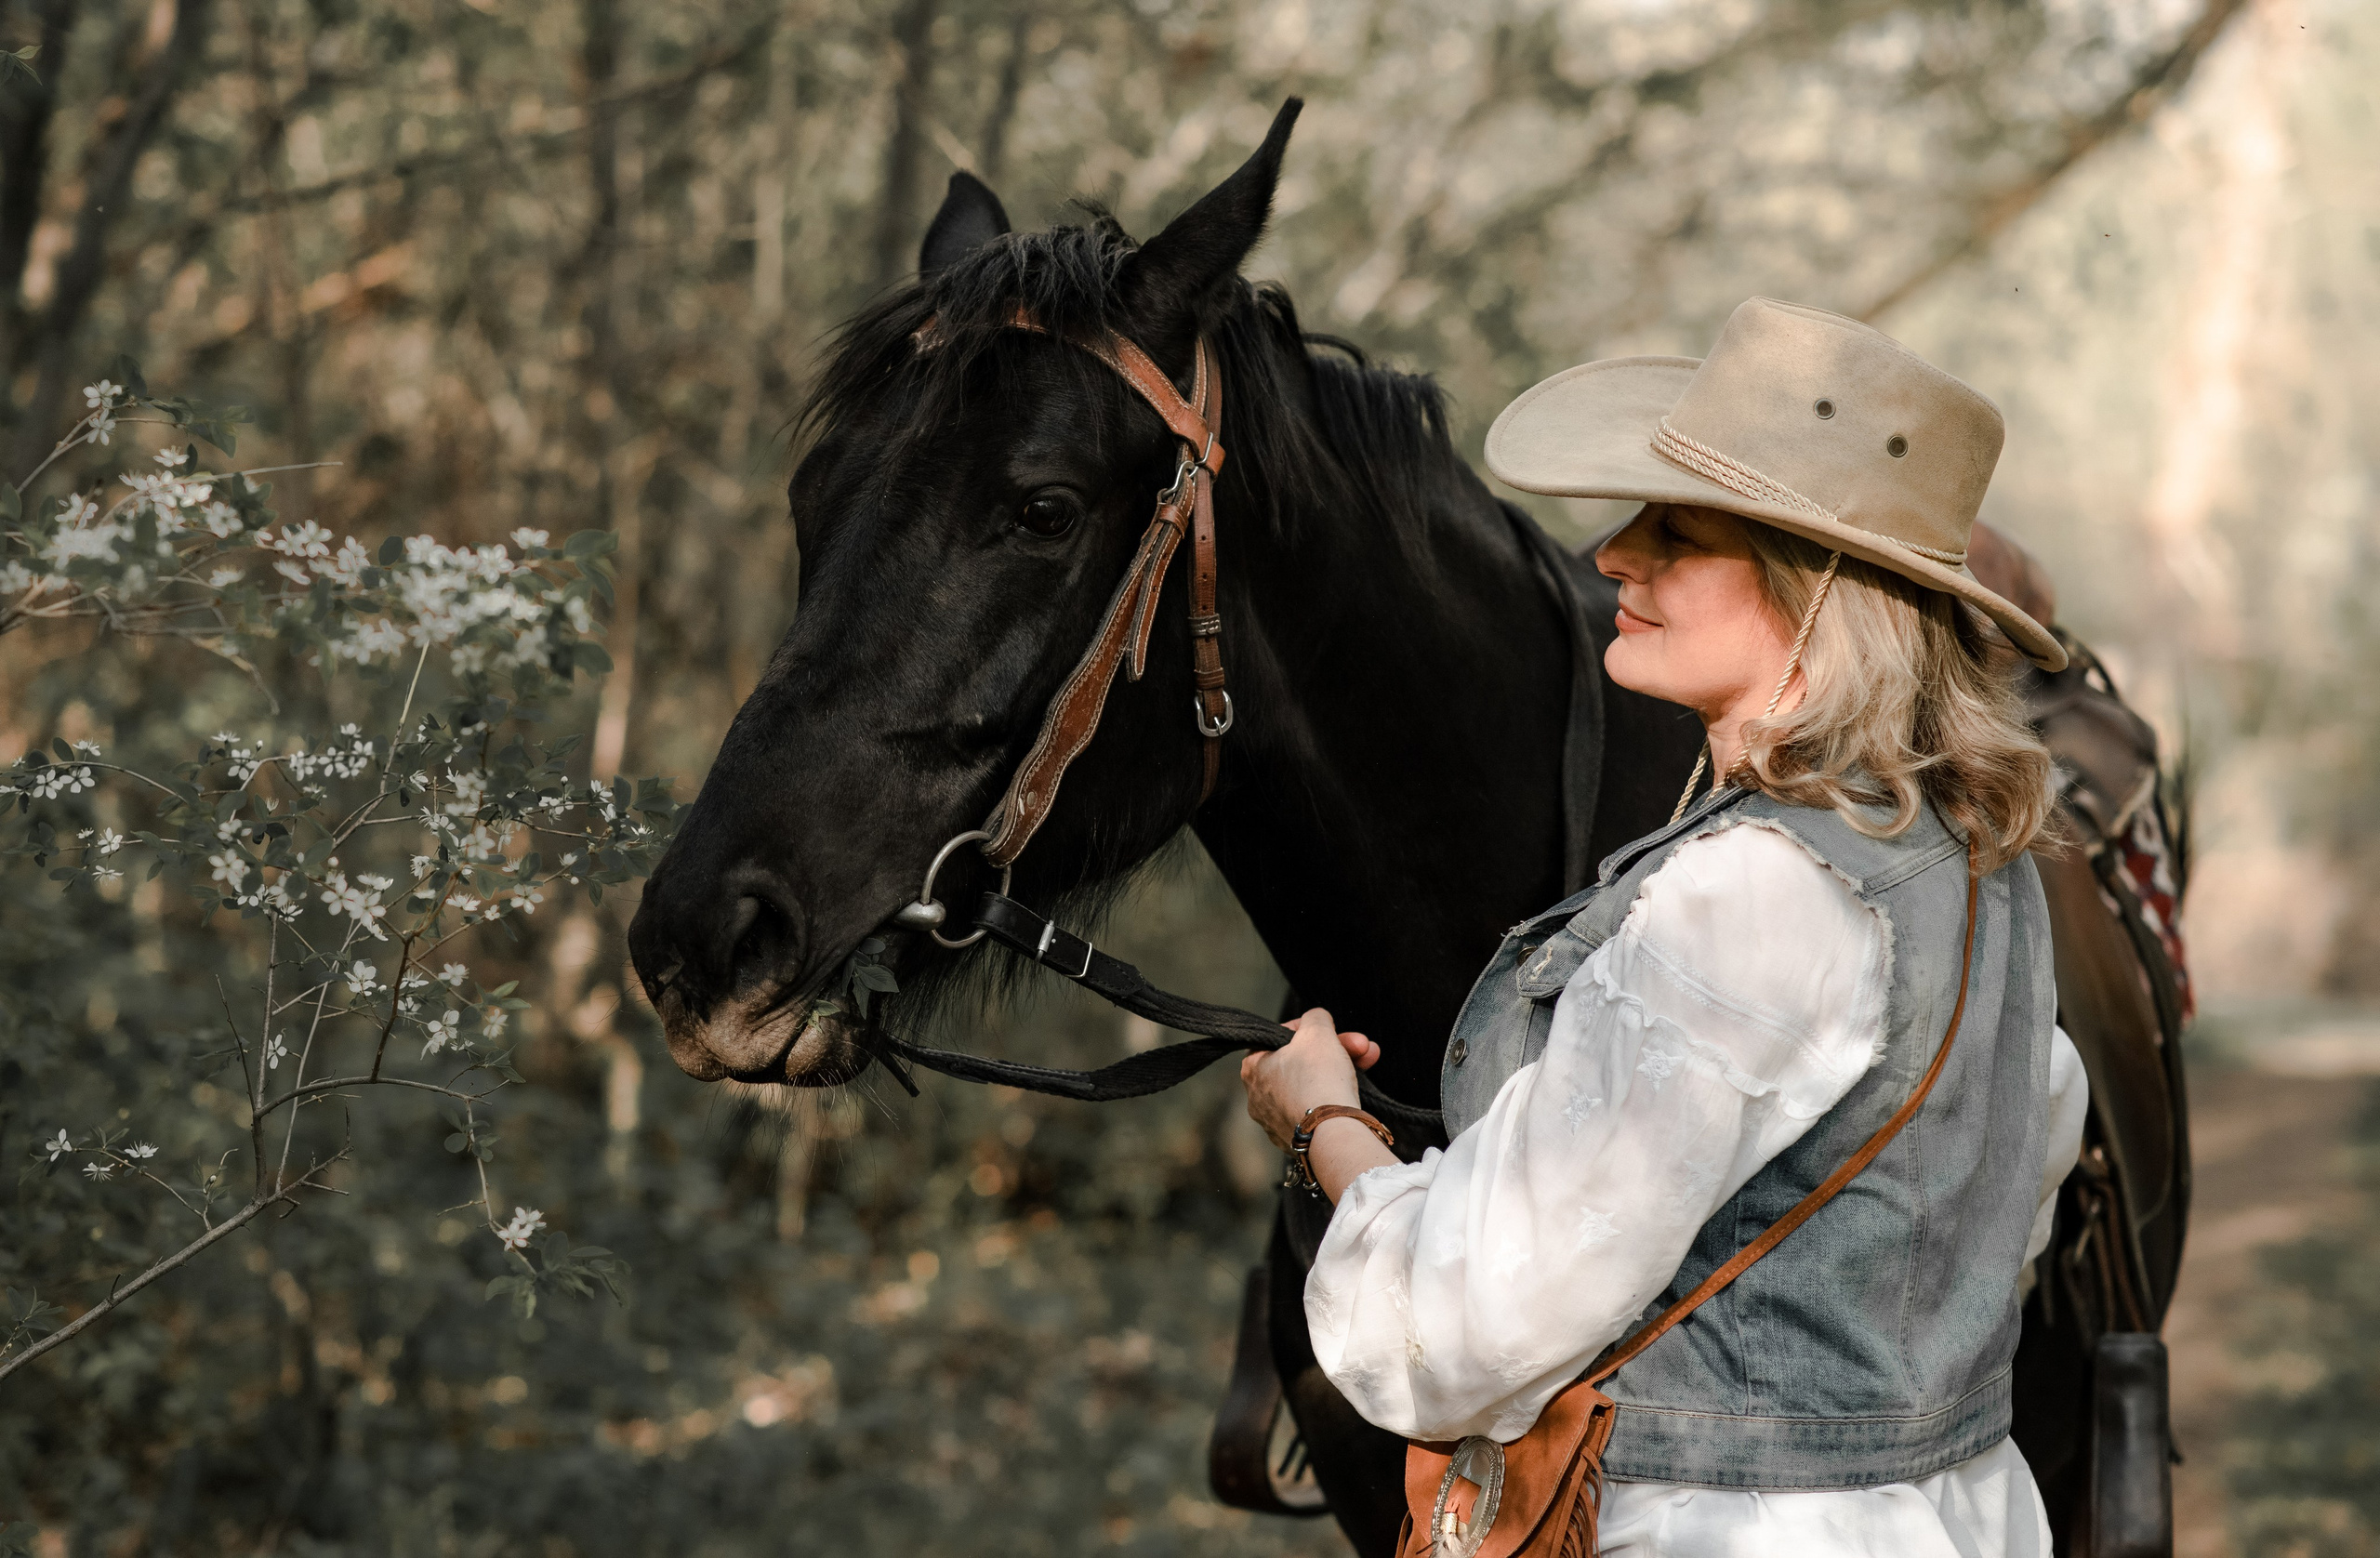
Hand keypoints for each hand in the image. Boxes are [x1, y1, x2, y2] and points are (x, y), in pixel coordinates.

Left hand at [1239, 1007, 1380, 1151]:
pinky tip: (1356, 1091)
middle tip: (1362, 1046)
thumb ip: (1315, 1018)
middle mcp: (1258, 1097)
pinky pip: (1318, 1111)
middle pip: (1301, 1062)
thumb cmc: (1318, 1079)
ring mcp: (1277, 1121)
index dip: (1308, 1029)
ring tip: (1369, 1060)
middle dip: (1336, 1050)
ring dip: (1343, 1070)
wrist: (1333, 1133)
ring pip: (1313, 1086)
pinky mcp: (1299, 1139)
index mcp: (1253, 1068)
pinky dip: (1336, 1098)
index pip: (1279, 1038)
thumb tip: (1316, 1018)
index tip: (1330, 1030)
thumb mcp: (1317, 1031)